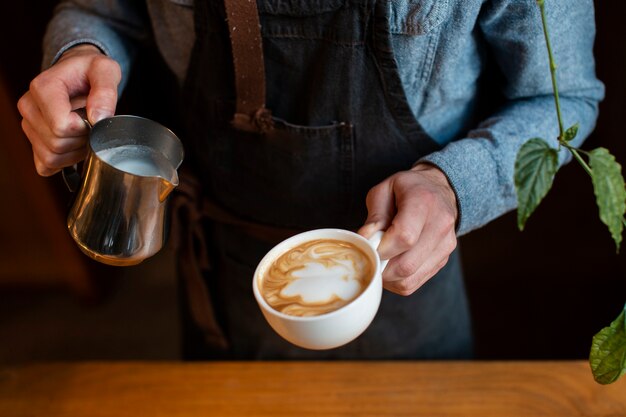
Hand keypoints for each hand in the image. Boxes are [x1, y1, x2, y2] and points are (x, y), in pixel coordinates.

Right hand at [17, 44, 120, 175]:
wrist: (78, 75)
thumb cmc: (90, 72)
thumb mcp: (105, 71)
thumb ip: (105, 91)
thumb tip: (98, 118)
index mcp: (42, 88)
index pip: (61, 126)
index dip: (84, 127)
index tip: (93, 116)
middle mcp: (29, 107)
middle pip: (57, 143)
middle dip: (82, 139)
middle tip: (91, 124)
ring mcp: (29, 126)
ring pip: (52, 157)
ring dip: (75, 151)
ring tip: (83, 132)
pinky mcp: (33, 142)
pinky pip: (46, 165)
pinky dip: (64, 161)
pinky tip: (75, 145)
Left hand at [358, 163, 457, 295]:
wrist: (438, 189)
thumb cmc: (407, 189)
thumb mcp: (384, 190)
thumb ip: (374, 216)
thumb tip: (364, 241)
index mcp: (424, 201)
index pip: (404, 237)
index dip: (381, 249)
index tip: (368, 247)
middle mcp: (440, 225)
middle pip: (406, 264)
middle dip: (380, 267)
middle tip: (369, 257)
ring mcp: (445, 245)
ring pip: (410, 278)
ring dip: (387, 277)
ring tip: (379, 261)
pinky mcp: (443, 259)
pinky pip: (415, 282)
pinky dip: (398, 280)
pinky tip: (391, 265)